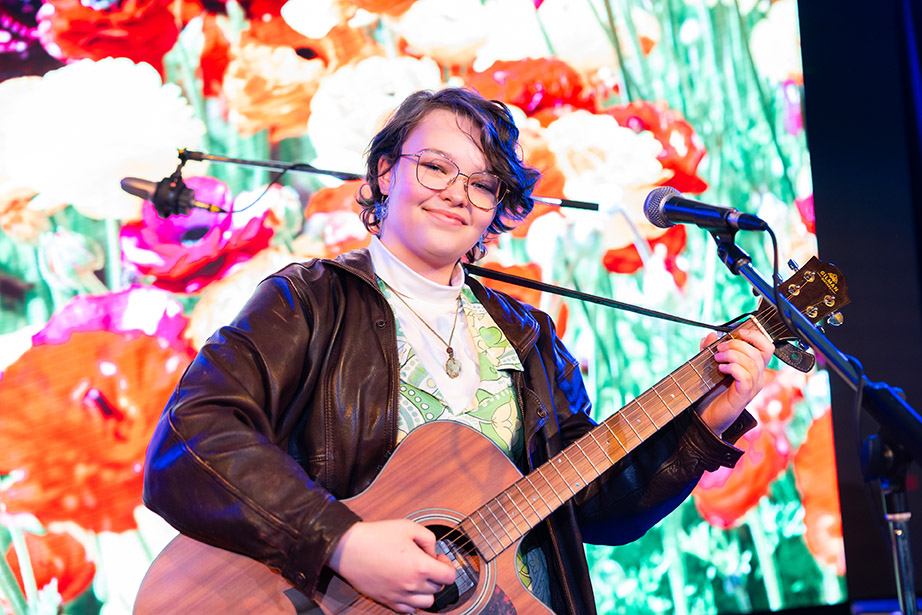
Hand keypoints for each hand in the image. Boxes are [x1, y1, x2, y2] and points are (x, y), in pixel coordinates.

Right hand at [326, 519, 455, 612]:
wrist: (349, 548)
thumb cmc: (376, 537)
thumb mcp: (409, 527)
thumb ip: (429, 538)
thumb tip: (433, 551)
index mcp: (420, 566)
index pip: (449, 577)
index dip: (448, 565)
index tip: (440, 558)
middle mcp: (412, 585)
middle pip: (438, 589)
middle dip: (436, 575)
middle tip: (426, 562)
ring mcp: (399, 595)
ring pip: (426, 603)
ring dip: (426, 591)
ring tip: (418, 577)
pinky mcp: (387, 600)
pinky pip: (408, 610)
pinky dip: (412, 602)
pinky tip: (407, 588)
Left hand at [696, 326, 774, 435]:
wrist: (705, 416)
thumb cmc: (710, 393)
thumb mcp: (709, 366)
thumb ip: (710, 350)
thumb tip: (711, 335)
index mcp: (753, 368)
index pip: (767, 348)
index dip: (757, 336)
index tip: (740, 332)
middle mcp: (757, 377)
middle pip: (759, 353)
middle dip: (738, 345)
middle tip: (719, 349)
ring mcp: (752, 387)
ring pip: (753, 363)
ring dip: (732, 355)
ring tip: (717, 359)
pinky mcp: (744, 395)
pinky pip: (746, 376)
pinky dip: (733, 368)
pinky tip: (721, 369)